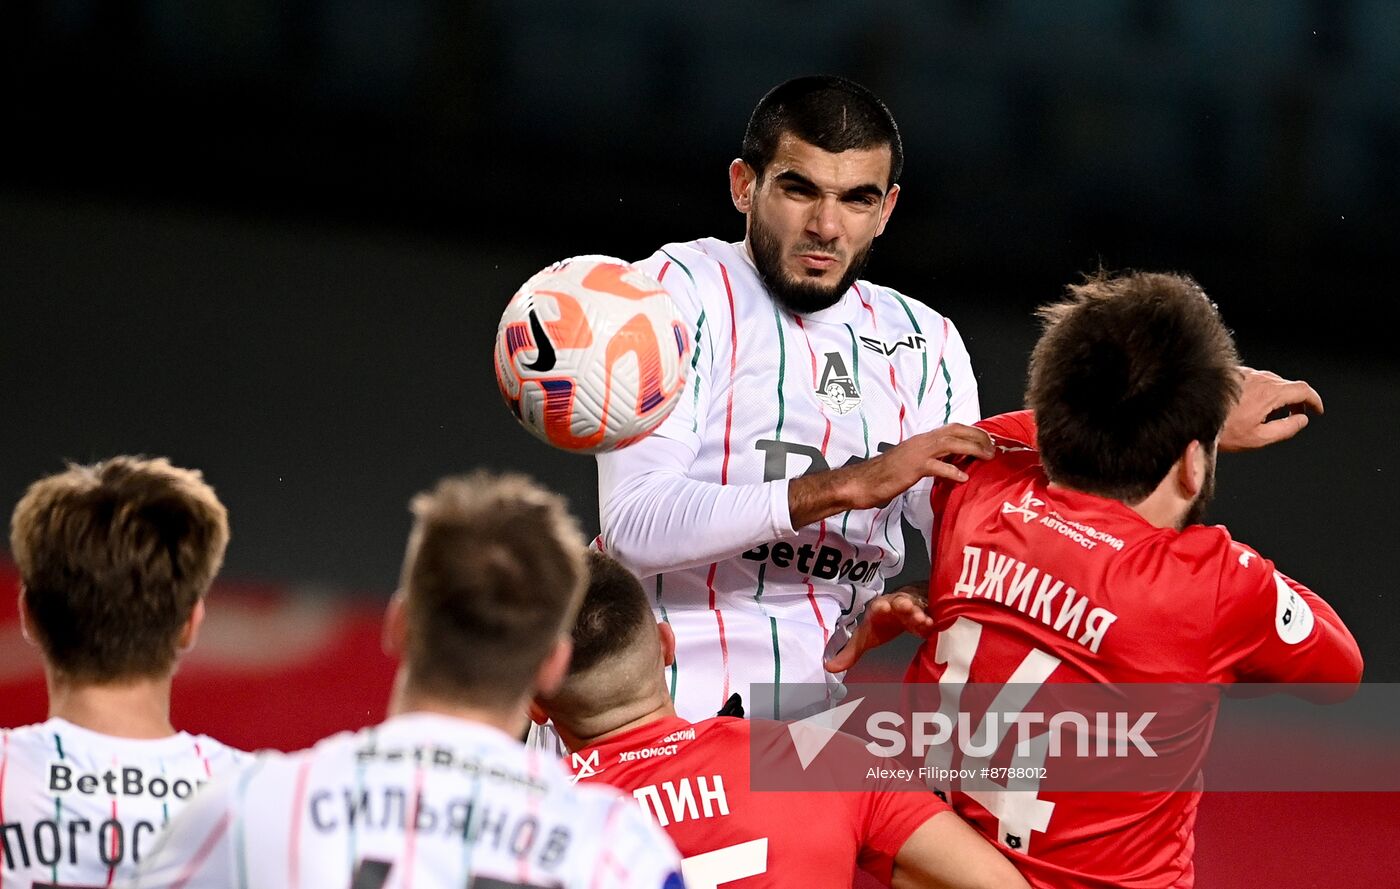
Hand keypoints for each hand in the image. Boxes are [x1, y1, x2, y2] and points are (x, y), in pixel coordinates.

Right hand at [789, 423, 992, 528]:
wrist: (862, 482)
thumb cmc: (884, 476)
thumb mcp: (911, 464)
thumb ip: (930, 460)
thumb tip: (949, 464)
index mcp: (921, 440)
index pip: (952, 428)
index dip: (972, 432)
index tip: (988, 440)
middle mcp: (921, 441)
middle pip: (956, 432)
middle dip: (979, 437)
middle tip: (994, 448)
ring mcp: (917, 453)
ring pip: (950, 444)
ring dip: (972, 449)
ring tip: (988, 457)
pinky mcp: (912, 468)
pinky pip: (936, 466)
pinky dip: (952, 471)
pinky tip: (964, 479)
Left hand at [825, 585, 934, 673]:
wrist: (907, 606)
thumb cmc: (884, 622)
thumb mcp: (866, 637)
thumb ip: (850, 652)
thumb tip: (829, 668)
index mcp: (879, 609)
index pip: (878, 606)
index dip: (880, 607)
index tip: (882, 608)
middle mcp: (897, 604)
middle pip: (900, 602)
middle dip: (903, 604)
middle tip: (905, 607)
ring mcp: (915, 607)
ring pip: (918, 607)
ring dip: (919, 613)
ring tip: (923, 620)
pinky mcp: (929, 612)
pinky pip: (932, 614)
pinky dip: (933, 620)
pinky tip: (934, 626)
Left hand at [1219, 367, 1323, 451]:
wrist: (1189, 417)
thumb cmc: (1221, 430)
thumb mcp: (1258, 438)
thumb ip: (1286, 429)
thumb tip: (1302, 420)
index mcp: (1270, 393)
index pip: (1303, 390)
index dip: (1314, 400)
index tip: (1317, 410)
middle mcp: (1259, 378)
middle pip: (1288, 385)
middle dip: (1296, 401)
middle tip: (1295, 416)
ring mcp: (1245, 373)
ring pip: (1271, 381)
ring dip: (1278, 395)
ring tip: (1271, 414)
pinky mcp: (1232, 374)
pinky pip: (1254, 380)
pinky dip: (1261, 390)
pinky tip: (1251, 406)